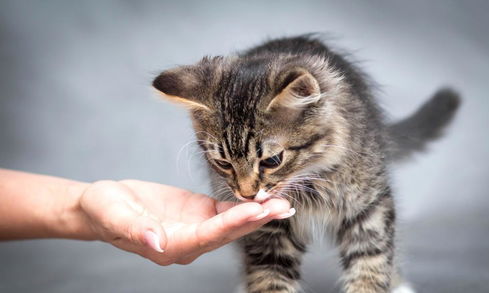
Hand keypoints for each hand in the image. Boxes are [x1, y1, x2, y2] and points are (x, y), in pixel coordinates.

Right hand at [79, 180, 292, 264]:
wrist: (103, 205)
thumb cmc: (104, 210)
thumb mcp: (113, 215)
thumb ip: (136, 230)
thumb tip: (156, 242)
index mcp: (170, 245)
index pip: (207, 236)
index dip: (232, 223)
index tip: (256, 209)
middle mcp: (188, 242)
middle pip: (227, 233)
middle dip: (256, 220)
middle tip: (282, 206)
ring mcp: (196, 228)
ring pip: (232, 223)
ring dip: (258, 214)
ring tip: (284, 203)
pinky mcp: (199, 214)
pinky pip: (226, 212)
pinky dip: (246, 206)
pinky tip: (265, 199)